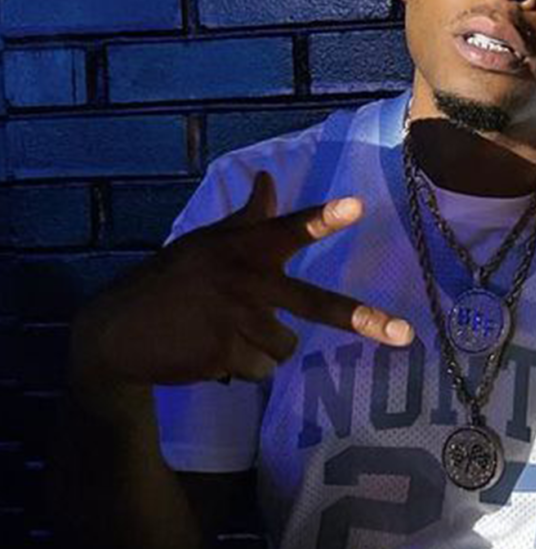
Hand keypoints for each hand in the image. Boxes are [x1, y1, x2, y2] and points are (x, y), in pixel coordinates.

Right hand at [71, 171, 412, 391]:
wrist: (116, 332)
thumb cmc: (170, 280)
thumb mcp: (206, 242)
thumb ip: (247, 216)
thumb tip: (268, 178)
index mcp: (243, 249)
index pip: (288, 229)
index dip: (322, 219)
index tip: (357, 206)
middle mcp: (246, 283)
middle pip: (316, 304)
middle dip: (362, 321)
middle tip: (406, 336)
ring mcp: (236, 322)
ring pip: (285, 346)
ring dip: (263, 347)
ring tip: (224, 332)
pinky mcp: (225, 356)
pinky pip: (261, 370)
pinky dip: (242, 367)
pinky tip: (211, 352)